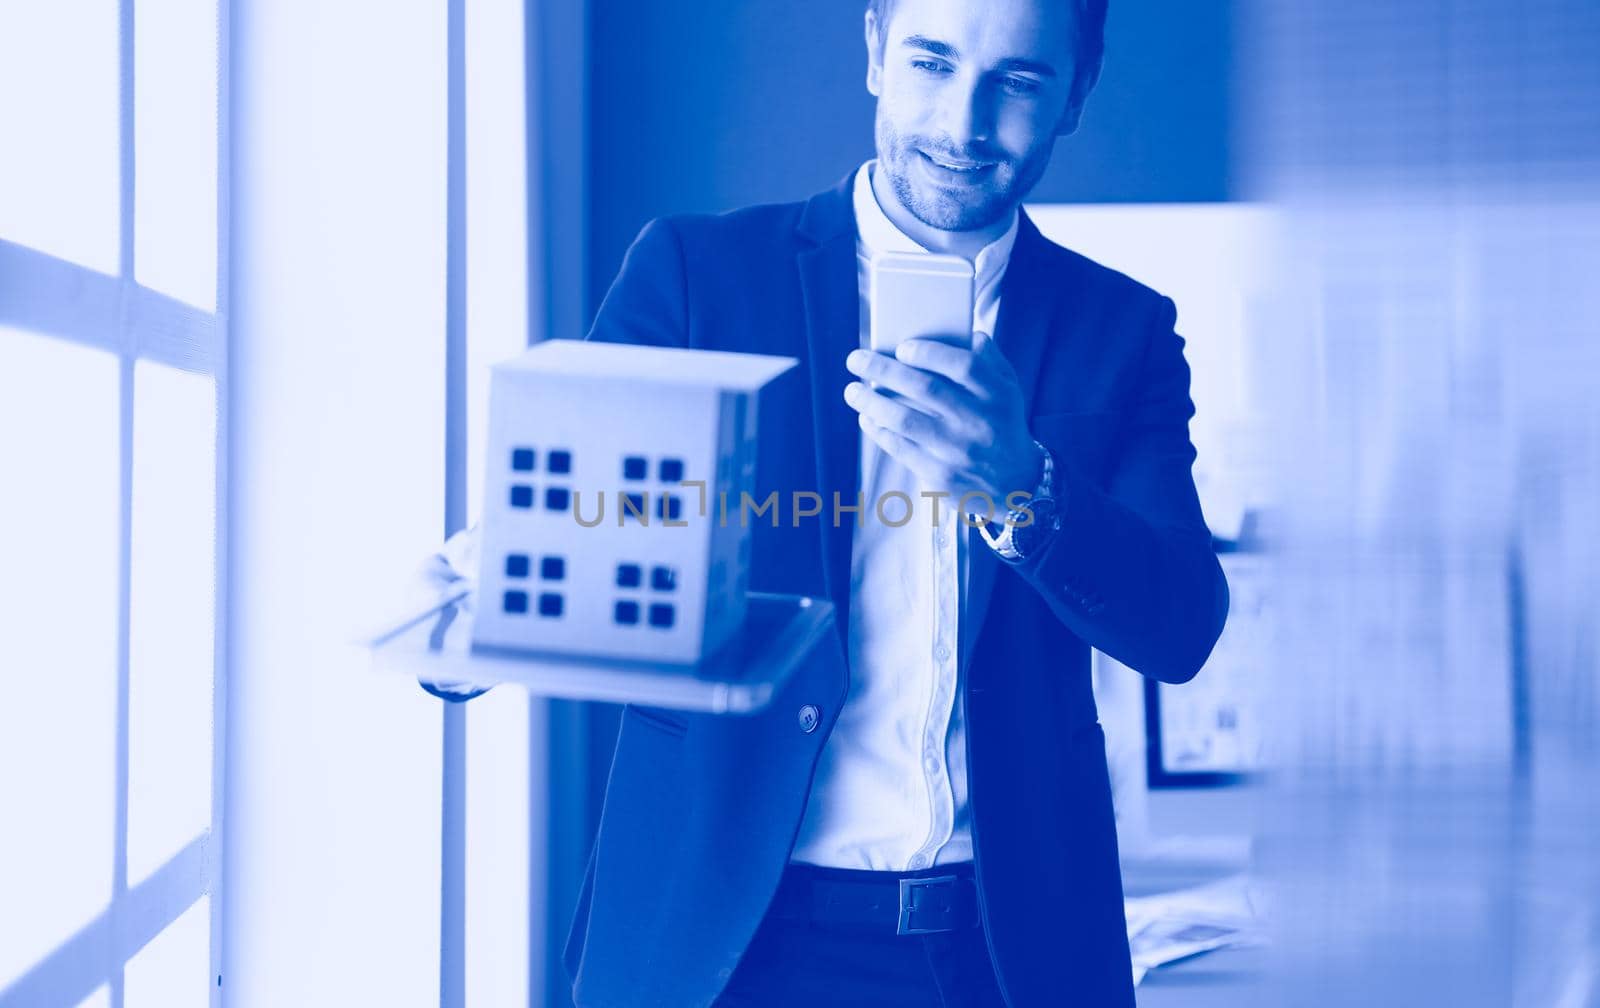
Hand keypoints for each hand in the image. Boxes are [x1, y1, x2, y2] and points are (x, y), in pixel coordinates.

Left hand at [843, 332, 1040, 506]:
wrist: (1014, 482)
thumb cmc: (1002, 425)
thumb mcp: (1008, 389)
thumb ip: (989, 360)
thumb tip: (969, 333)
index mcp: (996, 395)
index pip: (963, 366)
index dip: (928, 354)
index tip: (901, 348)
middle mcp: (977, 421)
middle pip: (925, 388)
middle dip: (883, 370)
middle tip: (855, 359)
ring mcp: (957, 450)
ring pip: (905, 420)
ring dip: (872, 403)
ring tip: (852, 391)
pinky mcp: (941, 475)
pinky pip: (901, 448)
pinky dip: (879, 432)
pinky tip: (866, 418)